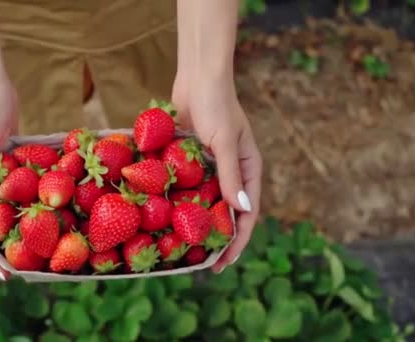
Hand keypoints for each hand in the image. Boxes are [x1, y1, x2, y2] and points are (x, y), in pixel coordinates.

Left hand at [172, 72, 262, 272]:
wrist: (197, 77)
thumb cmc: (217, 105)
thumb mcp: (225, 142)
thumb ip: (232, 176)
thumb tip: (243, 211)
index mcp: (248, 170)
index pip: (247, 213)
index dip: (237, 240)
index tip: (223, 262)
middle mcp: (230, 173)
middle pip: (225, 213)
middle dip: (216, 238)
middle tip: (202, 263)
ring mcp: (209, 168)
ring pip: (204, 203)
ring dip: (195, 224)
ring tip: (183, 247)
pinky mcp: (188, 160)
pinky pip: (185, 186)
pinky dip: (178, 202)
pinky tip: (165, 217)